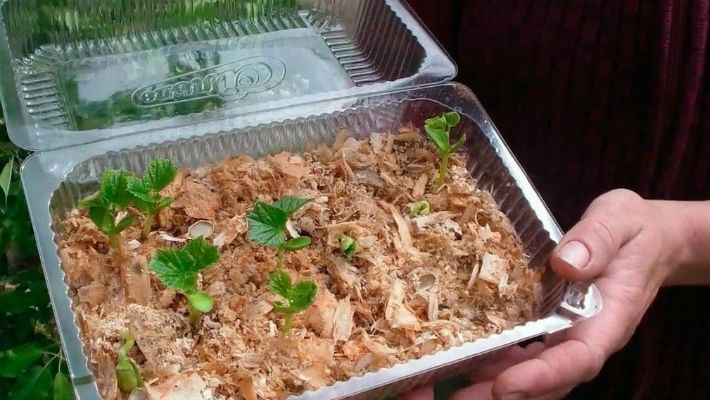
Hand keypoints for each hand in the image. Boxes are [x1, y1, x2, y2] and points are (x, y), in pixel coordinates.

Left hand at [401, 189, 708, 399]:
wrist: (646, 240)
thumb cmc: (634, 230)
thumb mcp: (619, 221)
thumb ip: (596, 240)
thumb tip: (565, 263)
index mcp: (608, 318)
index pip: (579, 359)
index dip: (543, 376)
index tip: (506, 386)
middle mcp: (586, 337)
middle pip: (547, 380)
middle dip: (502, 394)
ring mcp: (567, 337)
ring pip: (529, 372)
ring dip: (488, 385)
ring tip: (443, 390)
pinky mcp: (551, 329)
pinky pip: (521, 354)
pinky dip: (493, 361)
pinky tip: (462, 360)